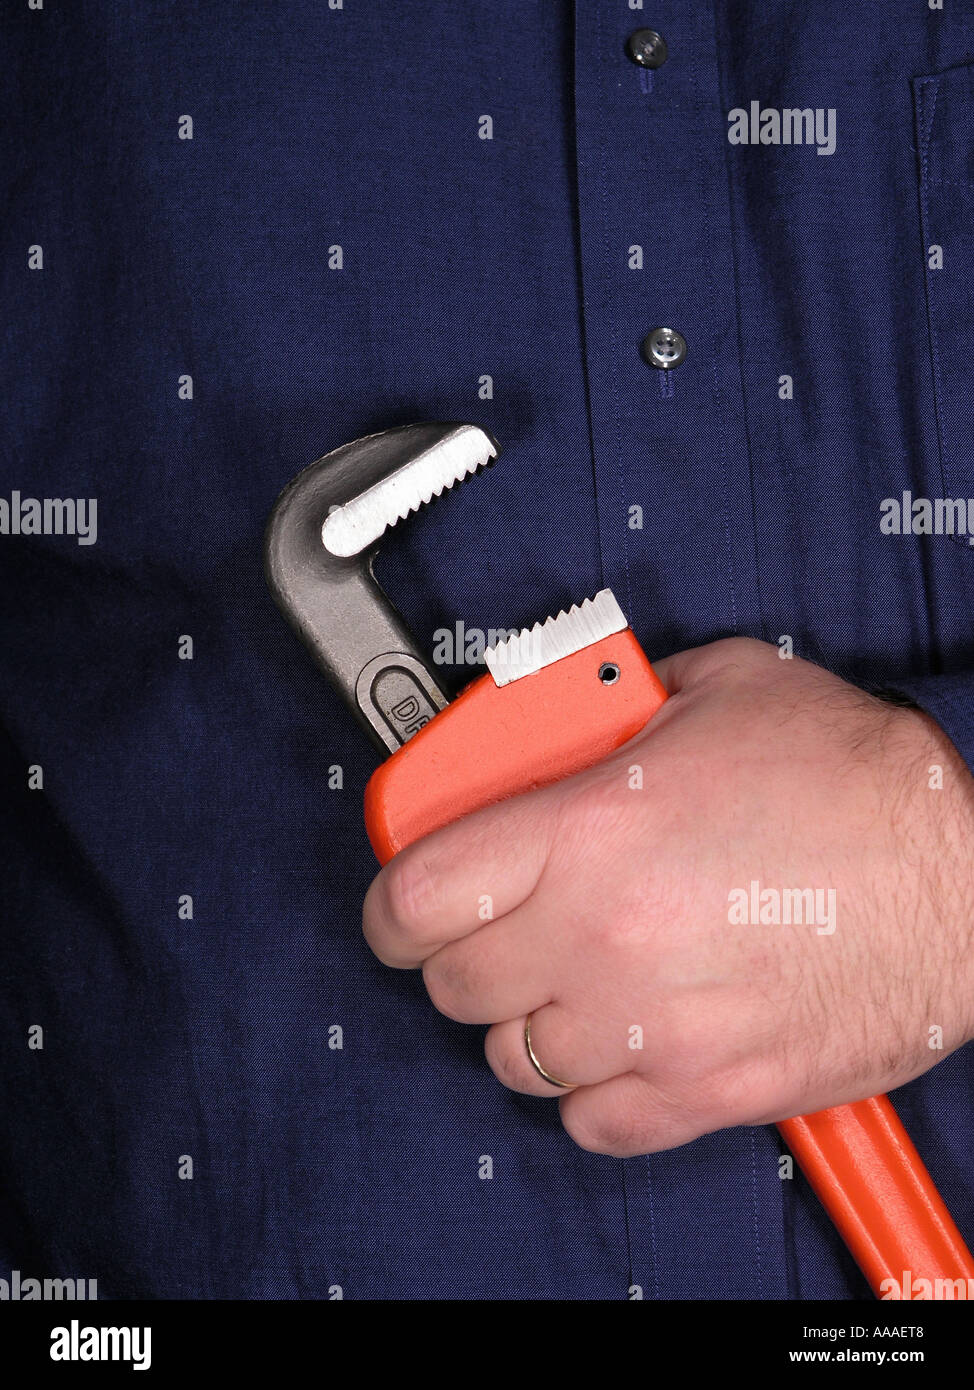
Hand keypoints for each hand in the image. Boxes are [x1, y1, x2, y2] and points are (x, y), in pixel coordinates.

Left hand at [362, 638, 973, 1155]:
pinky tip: (623, 1041)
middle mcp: (604, 934)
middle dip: (461, 954)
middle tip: (496, 927)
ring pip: (516, 1060)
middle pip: (454, 984)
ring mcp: (654, 1024)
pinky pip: (594, 1123)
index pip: (418, 895)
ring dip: (526, 1021)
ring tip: (567, 980)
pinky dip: (591, 1092)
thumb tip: (563, 714)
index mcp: (591, 828)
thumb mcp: (720, 687)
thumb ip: (616, 702)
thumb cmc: (856, 780)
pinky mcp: (711, 1086)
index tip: (405, 904)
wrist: (968, 869)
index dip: (393, 904)